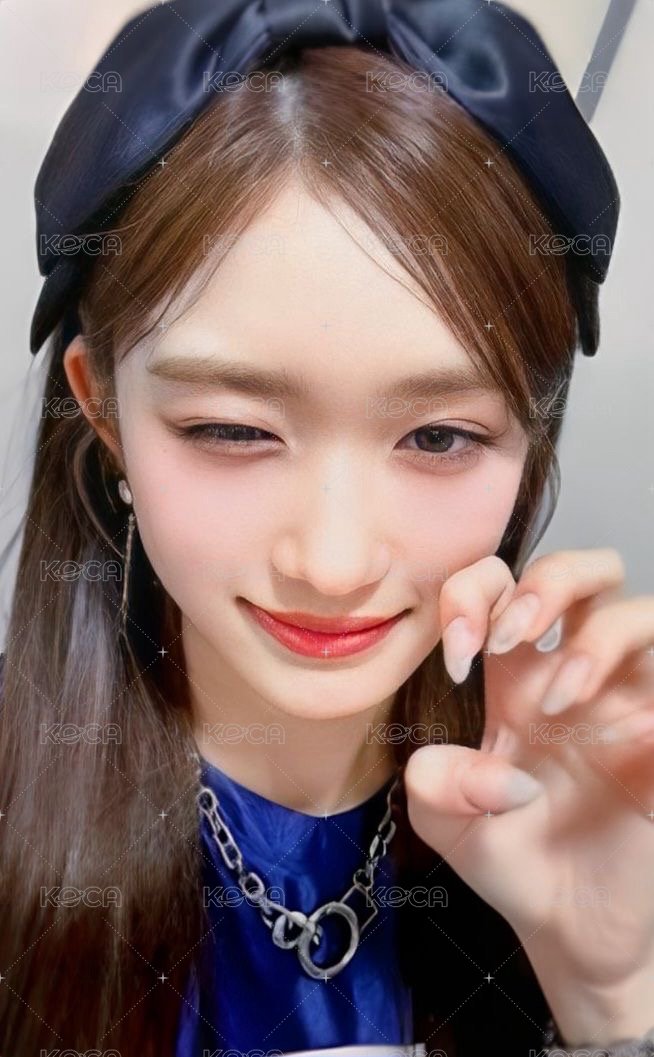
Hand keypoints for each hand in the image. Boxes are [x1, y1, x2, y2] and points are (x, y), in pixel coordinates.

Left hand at [404, 549, 653, 1044]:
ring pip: (641, 614)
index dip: (473, 595)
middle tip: (511, 638)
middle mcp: (574, 672)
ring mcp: (628, 703)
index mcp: (513, 674)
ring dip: (598, 640)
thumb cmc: (505, 855)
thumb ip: (435, 782)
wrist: (566, 927)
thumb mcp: (444, 821)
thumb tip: (492, 769)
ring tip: (559, 703)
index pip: (499, 585)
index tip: (459, 658)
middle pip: (585, 570)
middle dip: (549, 581)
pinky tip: (630, 740)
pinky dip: (653, 706)